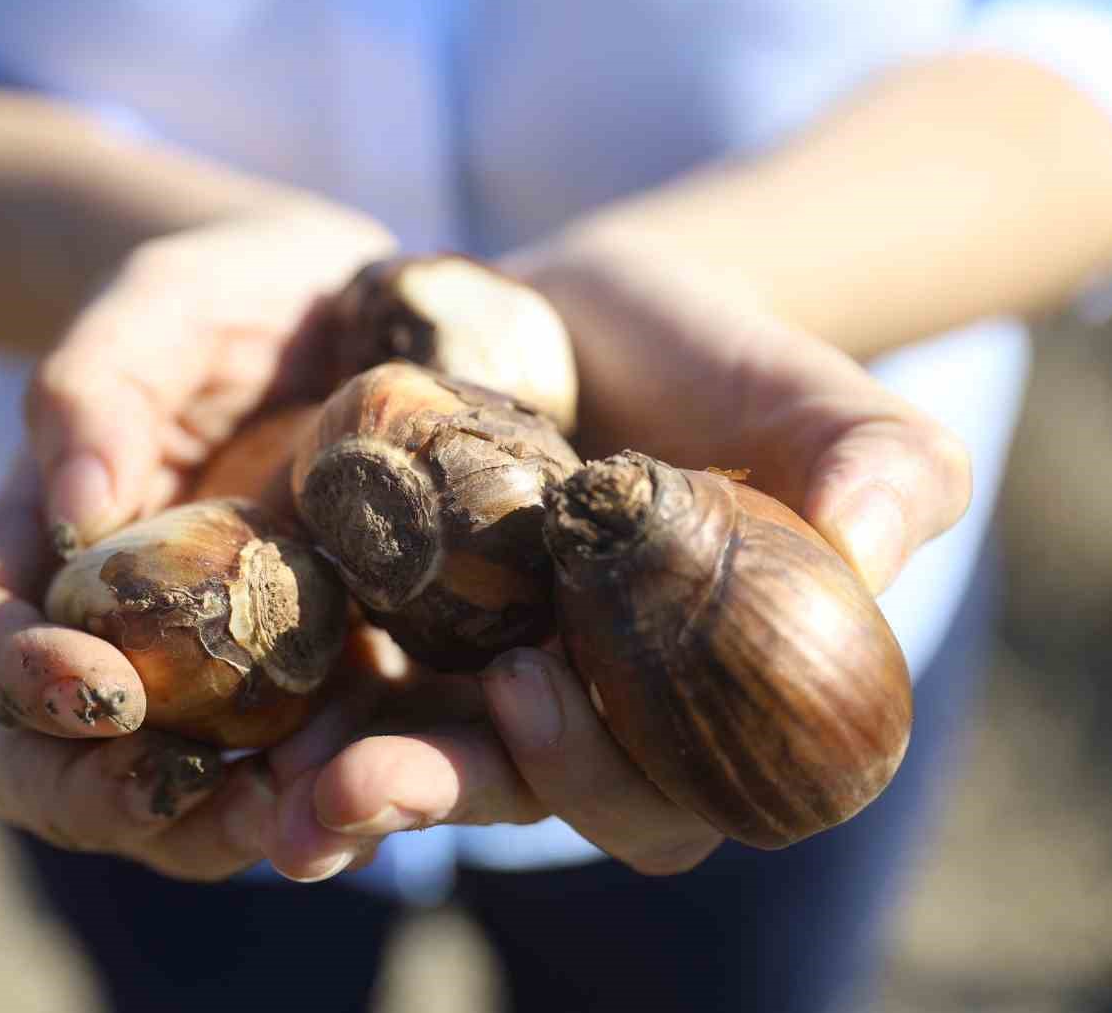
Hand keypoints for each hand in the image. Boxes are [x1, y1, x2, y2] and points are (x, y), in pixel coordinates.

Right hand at [0, 203, 393, 879]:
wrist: (344, 310)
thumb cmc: (227, 294)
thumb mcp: (163, 304)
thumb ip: (98, 386)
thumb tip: (76, 511)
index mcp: (42, 545)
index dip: (20, 679)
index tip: (101, 687)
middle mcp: (114, 631)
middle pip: (57, 761)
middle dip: (111, 796)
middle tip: (197, 791)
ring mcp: (213, 672)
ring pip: (177, 798)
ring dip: (225, 826)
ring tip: (300, 817)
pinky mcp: (313, 683)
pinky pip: (301, 770)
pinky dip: (326, 796)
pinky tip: (377, 784)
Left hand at [266, 235, 971, 878]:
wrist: (598, 313)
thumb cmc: (728, 364)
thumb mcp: (823, 400)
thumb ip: (881, 467)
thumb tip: (871, 540)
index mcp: (699, 712)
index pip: (662, 789)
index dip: (602, 768)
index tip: (533, 687)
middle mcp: (587, 721)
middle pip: (517, 794)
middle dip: (435, 797)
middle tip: (345, 790)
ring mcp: (482, 684)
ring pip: (418, 758)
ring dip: (341, 784)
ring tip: (265, 791)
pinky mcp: (400, 632)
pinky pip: (342, 684)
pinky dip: (292, 707)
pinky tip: (230, 716)